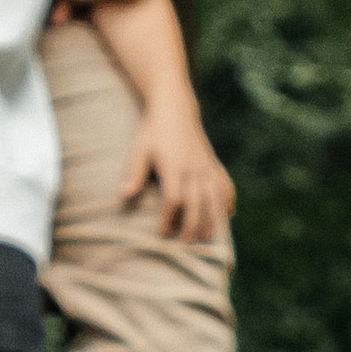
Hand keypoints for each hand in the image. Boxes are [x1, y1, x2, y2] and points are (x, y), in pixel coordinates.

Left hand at [121, 111, 233, 243]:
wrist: (175, 109)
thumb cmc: (153, 132)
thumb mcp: (140, 149)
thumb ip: (133, 172)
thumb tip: (122, 195)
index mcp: (174, 165)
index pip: (174, 198)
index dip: (169, 217)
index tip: (163, 233)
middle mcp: (193, 167)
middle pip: (197, 202)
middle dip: (193, 224)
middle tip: (187, 242)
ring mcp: (206, 165)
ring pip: (215, 196)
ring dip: (213, 217)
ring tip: (210, 237)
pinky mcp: (213, 163)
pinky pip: (225, 183)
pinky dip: (227, 199)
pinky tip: (227, 214)